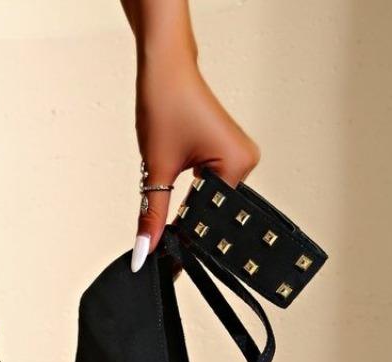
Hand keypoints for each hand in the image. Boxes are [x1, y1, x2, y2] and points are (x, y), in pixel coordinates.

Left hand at [131, 53, 259, 270]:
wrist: (164, 67)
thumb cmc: (165, 103)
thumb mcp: (156, 168)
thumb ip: (153, 215)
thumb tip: (145, 251)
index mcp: (238, 165)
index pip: (211, 220)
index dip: (187, 241)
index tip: (168, 264)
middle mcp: (246, 162)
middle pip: (212, 213)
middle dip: (185, 228)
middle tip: (160, 250)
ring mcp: (237, 158)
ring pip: (208, 202)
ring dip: (186, 211)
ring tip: (166, 218)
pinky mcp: (225, 154)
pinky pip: (208, 187)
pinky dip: (189, 197)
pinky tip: (175, 201)